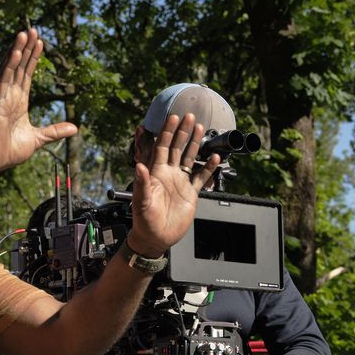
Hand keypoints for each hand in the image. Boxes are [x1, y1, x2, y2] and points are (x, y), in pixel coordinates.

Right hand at [0, 28, 77, 179]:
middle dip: (26, 48)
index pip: (27, 74)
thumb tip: (75, 128)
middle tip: (33, 29)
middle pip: (19, 66)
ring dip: (17, 50)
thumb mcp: (39, 138)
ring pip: (10, 68)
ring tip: (24, 33)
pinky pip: (2, 80)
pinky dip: (8, 65)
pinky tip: (14, 52)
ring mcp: (2, 97)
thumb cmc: (11, 150)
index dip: (33, 58)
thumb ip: (55, 131)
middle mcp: (10, 95)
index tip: (40, 42)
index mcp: (19, 101)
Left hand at [129, 114, 221, 255]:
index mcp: (155, 173)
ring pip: (189, 158)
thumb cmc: (144, 221)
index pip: (161, 147)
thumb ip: (141, 184)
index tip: (173, 118)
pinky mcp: (191, 193)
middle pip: (176, 148)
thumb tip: (139, 166)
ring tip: (201, 128)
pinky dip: (208, 167)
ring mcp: (180, 182)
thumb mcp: (141, 202)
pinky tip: (214, 157)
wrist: (156, 238)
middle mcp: (168, 174)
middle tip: (189, 115)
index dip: (167, 133)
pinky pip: (200, 177)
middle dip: (182, 132)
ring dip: (195, 144)